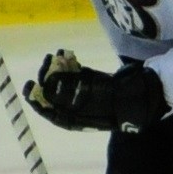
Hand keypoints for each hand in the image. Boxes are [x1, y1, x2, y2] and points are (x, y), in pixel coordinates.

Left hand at [23, 51, 167, 132]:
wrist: (143, 94)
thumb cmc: (114, 99)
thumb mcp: (85, 96)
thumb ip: (64, 92)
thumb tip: (44, 87)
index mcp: (74, 120)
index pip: (49, 112)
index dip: (36, 99)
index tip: (29, 85)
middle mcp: (78, 110)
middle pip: (56, 94)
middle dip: (50, 77)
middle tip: (47, 61)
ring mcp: (88, 96)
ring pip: (67, 82)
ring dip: (60, 68)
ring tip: (58, 55)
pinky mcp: (97, 85)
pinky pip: (79, 75)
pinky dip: (73, 65)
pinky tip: (68, 54)